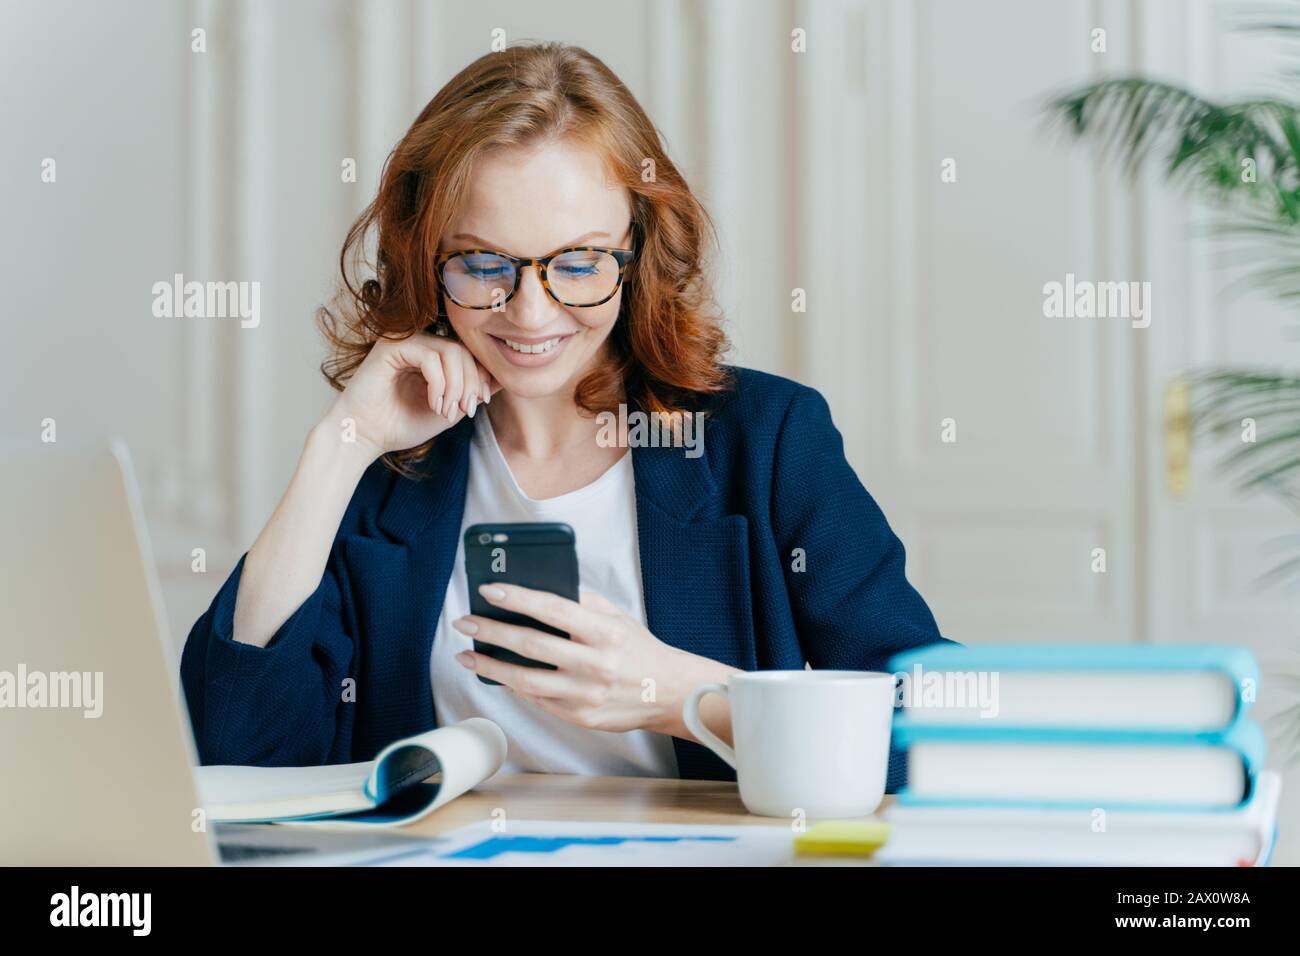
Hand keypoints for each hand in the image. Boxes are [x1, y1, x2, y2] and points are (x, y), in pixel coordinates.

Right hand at [323, 332, 501, 457]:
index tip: (479, 405)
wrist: (363, 436)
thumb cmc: (400, 425)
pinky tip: (434, 404)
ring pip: (451, 351)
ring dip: (456, 386)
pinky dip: (439, 384)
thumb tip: (503, 378)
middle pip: (464, 351)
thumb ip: (471, 393)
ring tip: (447, 411)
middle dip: (471, 384)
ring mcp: (404, 341)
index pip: (469, 354)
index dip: (481, 378)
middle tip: (465, 411)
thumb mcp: (448, 409)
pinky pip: (430, 357)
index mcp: (432, 354)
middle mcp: (419, 342)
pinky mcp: (391, 346)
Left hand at [451, 584, 739, 738]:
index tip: (488, 590)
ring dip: (490, 666)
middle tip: (465, 621)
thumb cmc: (639, 649)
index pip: (553, 609)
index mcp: (604, 632)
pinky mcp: (581, 717)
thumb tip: (538, 593)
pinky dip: (515, 686)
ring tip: (467, 655)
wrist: (669, 692)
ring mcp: (586, 695)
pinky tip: (500, 675)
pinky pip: (538, 700)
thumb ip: (583, 604)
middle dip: (491, 631)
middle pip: (531, 645)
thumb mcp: (618, 618)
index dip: (517, 598)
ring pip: (525, 680)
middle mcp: (595, 664)